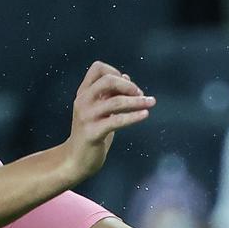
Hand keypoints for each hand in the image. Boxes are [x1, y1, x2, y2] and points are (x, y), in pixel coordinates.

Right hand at [60, 61, 154, 182]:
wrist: (76, 159)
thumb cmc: (91, 132)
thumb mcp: (99, 109)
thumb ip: (109, 94)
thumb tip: (126, 77)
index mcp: (83, 93)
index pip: (98, 68)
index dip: (115, 72)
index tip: (127, 86)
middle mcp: (83, 101)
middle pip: (108, 80)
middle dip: (128, 85)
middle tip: (140, 94)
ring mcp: (86, 117)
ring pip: (116, 101)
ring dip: (137, 101)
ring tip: (151, 102)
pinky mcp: (92, 132)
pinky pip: (117, 121)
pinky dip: (134, 116)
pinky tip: (144, 115)